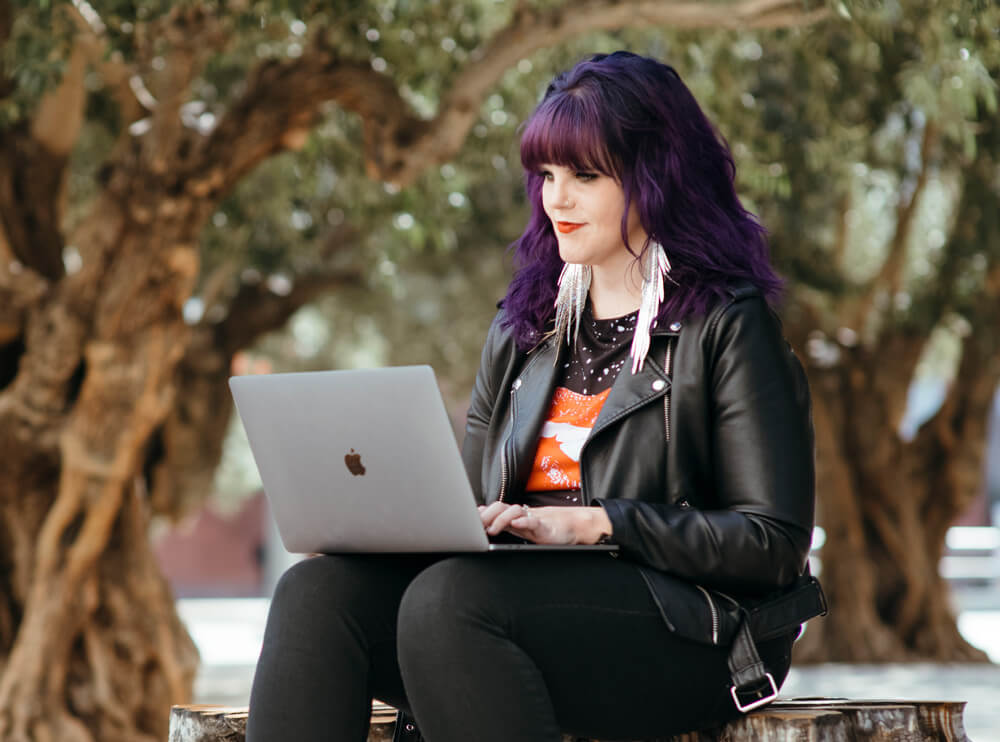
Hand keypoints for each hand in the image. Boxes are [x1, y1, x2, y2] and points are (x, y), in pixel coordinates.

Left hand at [478, 502, 612, 544]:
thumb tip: (483, 518)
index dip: (482, 512)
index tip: (470, 519)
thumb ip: (505, 523)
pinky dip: (524, 522)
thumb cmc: (546, 528)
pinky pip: (533, 521)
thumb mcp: (522, 527)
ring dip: (501, 520)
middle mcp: (522, 515)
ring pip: (514, 512)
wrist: (572, 526)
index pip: (495, 509)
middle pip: (501, 507)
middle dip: (487, 515)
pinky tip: (516, 524)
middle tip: (477, 525)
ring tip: (493, 529)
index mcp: (515, 516)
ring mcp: (533, 519)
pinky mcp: (545, 526)